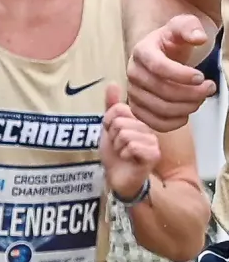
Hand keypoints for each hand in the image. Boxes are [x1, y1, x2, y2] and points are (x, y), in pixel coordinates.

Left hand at [100, 84, 160, 200]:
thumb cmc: (115, 154)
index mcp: (138, 120)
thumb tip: (113, 83)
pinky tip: (129, 159)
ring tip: (123, 153)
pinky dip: (124, 154)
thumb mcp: (108, 127)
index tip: (112, 133)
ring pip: (125, 134)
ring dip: (117, 146)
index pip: (117, 109)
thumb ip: (111, 106)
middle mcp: (148, 128)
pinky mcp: (153, 154)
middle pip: (120, 122)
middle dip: (112, 136)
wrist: (118, 177)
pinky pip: (132, 146)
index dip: (108, 123)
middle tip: (118, 146)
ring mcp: (153, 141)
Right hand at [127, 14, 216, 132]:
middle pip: (161, 91)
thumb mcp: (183, 26)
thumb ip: (190, 27)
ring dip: (186, 107)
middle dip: (192, 93)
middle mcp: (133, 72)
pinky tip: (186, 113)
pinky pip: (154, 123)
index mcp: (142, 51)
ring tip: (200, 99)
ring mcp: (133, 92)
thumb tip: (198, 37)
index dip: (181, 75)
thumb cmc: (173, 41)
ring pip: (160, 109)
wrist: (162, 54)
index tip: (201, 77)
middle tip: (210, 87)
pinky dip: (173, 122)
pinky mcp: (138, 108)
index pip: (158, 67)